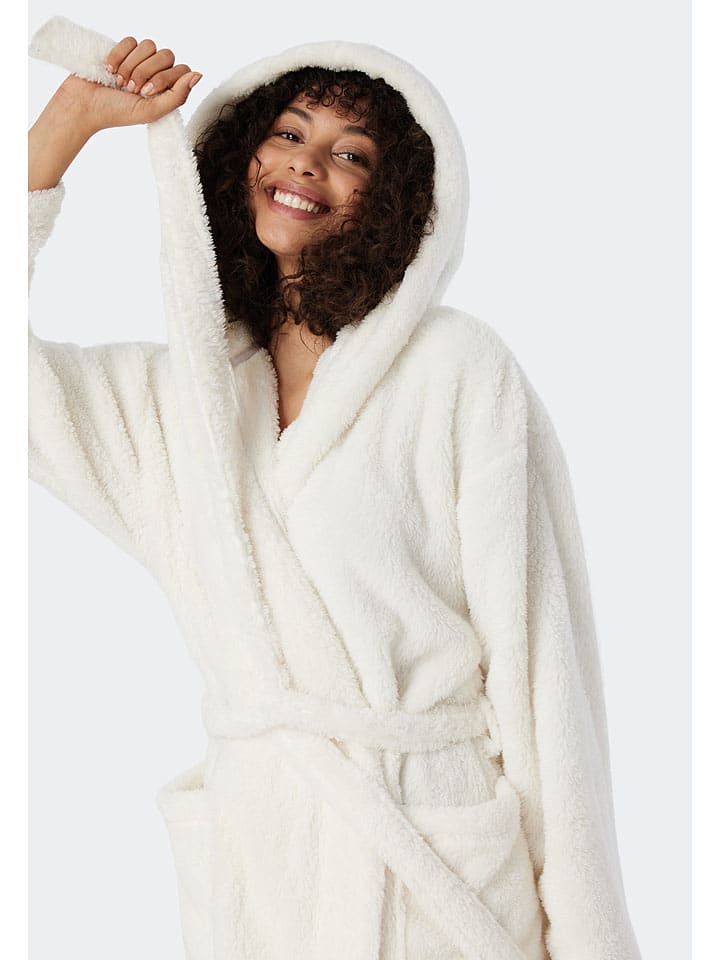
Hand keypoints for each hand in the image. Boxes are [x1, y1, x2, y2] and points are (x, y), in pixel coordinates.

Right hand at [55, 35, 202, 133]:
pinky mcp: (122, 50)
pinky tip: (110, 70)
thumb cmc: (117, 112)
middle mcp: (156, 73)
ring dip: (131, 65)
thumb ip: (178, 96)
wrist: (85, 104)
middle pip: (166, 55)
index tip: (147, 92)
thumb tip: (198, 75)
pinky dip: (118, 56)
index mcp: (167, 89)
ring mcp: (139, 60)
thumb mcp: (152, 111)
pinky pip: (130, 40)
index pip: (181, 69)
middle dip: (146, 72)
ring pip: (148, 45)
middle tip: (131, 89)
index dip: (165, 77)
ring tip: (119, 82)